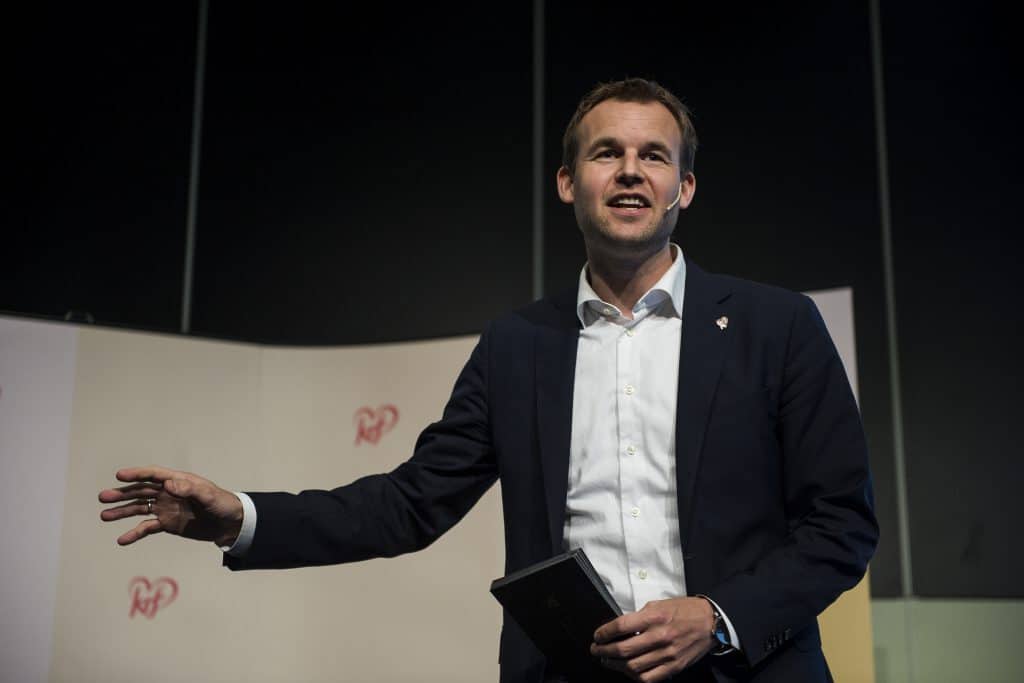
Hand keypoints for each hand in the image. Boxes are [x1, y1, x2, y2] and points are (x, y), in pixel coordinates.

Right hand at [99, 466, 242, 546]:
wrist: (229, 524)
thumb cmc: (221, 504)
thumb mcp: (208, 496)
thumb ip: (189, 490)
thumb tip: (169, 484)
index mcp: (178, 481)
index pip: (153, 475)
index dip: (137, 474)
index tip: (119, 475)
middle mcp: (168, 492)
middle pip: (141, 491)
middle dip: (122, 493)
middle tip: (103, 497)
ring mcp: (165, 508)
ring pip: (139, 508)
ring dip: (122, 511)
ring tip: (104, 515)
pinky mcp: (166, 524)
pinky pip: (147, 528)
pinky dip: (134, 533)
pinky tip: (122, 540)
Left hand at [591, 596, 714, 681]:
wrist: (711, 622)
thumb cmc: (685, 610)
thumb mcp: (659, 604)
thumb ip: (639, 616)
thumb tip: (620, 628)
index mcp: (655, 617)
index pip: (621, 626)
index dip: (605, 632)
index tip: (598, 635)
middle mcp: (661, 636)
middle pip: (624, 649)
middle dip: (604, 651)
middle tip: (596, 650)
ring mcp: (668, 654)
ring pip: (634, 667)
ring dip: (615, 665)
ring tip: (607, 661)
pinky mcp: (674, 666)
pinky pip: (649, 678)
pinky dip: (635, 676)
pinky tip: (628, 671)